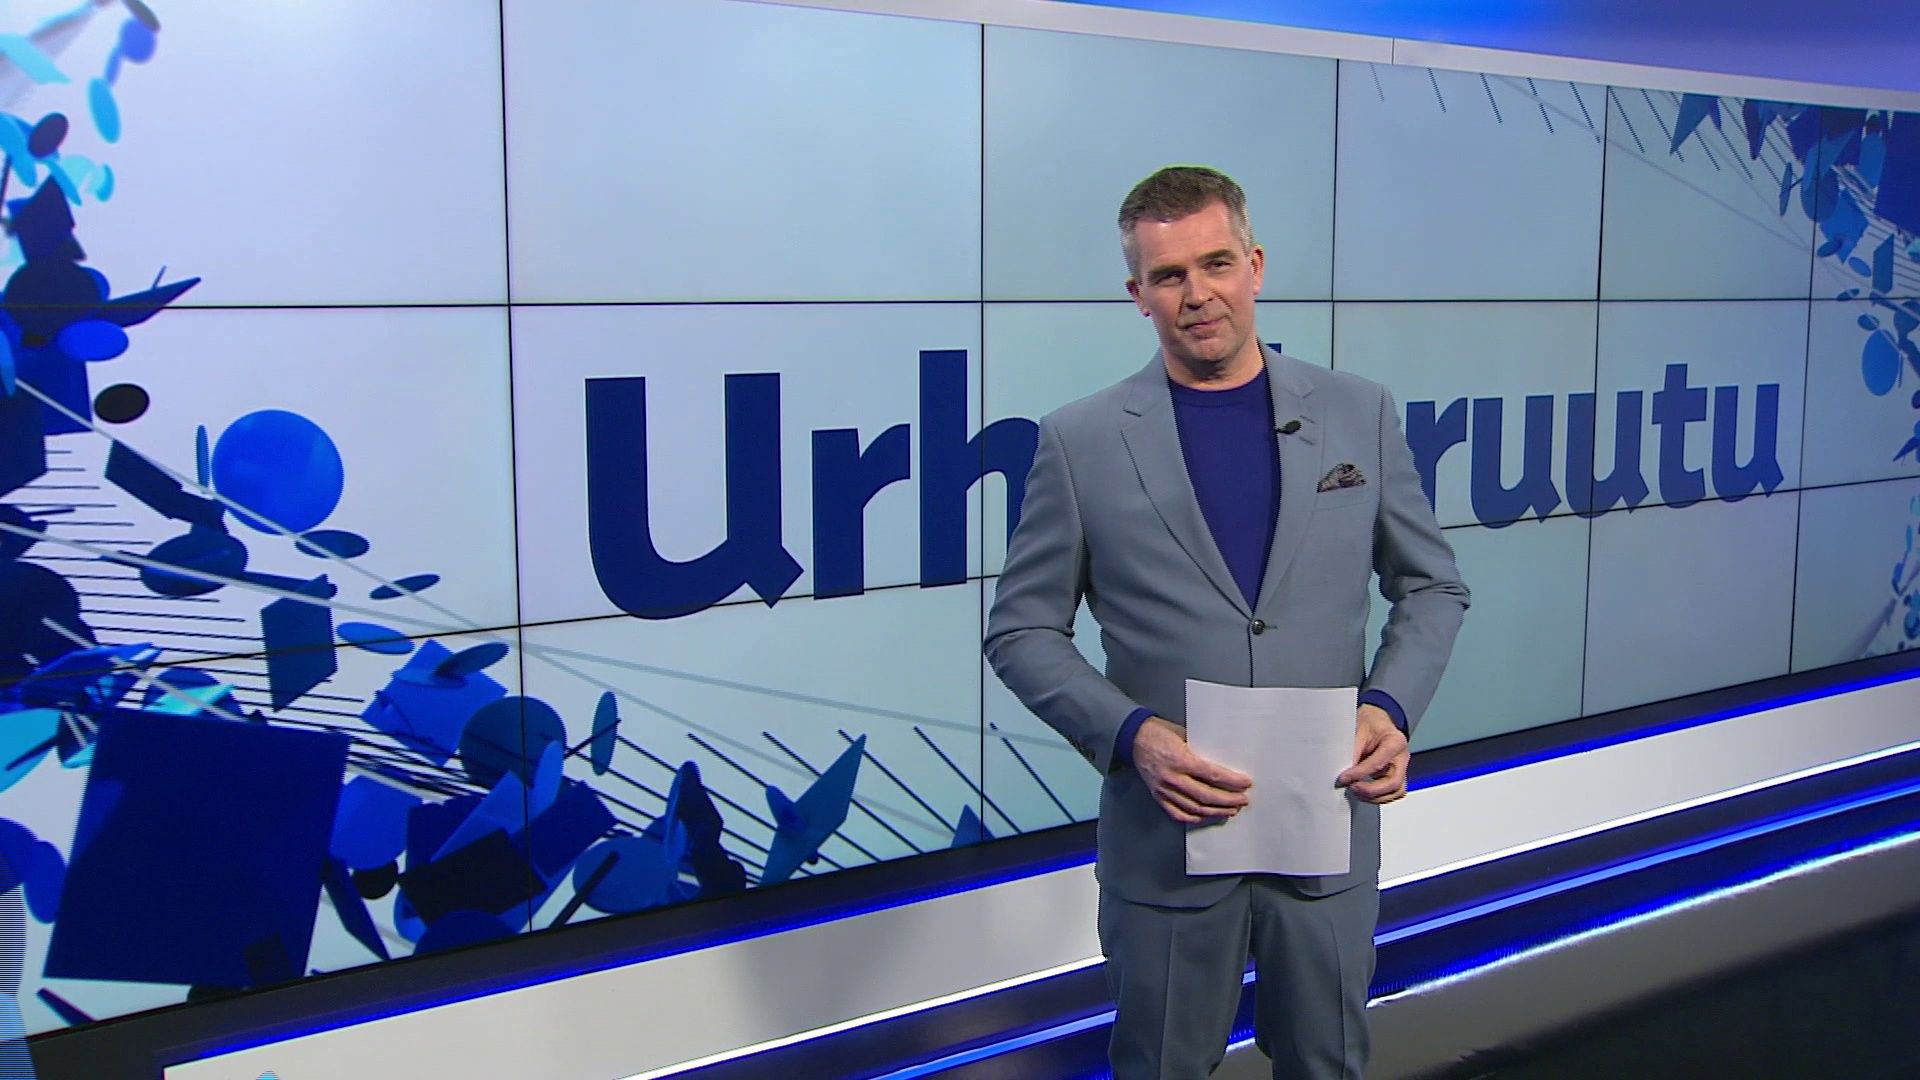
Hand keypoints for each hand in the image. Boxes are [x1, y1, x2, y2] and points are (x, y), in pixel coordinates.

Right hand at [1131, 717, 1252, 823]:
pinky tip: (1204, 816)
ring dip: (1215, 811)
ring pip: (1195, 808)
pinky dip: (1193, 817)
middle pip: (1207, 796)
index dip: (1232, 782)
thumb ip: (1201, 750)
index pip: (1213, 775)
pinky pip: (1177, 813)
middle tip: (1243, 800)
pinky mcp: (1158, 796)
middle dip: (1228, 800)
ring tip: (1230, 810)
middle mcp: (1172, 778)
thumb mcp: (1184, 735)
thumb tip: (1224, 761)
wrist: (1134, 738)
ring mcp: (1164, 790)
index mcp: (1180, 760)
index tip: (1246, 783)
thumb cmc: (1160, 733)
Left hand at [1338, 704, 1408, 804]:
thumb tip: (1344, 773)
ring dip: (1375, 797)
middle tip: (1352, 788)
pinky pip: (1390, 793)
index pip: (1379, 763)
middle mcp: (1402, 757)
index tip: (1344, 778)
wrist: (1375, 720)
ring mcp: (1400, 768)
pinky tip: (1362, 793)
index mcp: (1395, 742)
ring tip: (1356, 791)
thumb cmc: (1369, 722)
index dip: (1360, 773)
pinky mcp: (1394, 776)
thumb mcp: (1358, 729)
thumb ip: (1352, 750)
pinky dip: (1377, 796)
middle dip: (1371, 791)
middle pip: (1394, 783)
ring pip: (1395, 792)